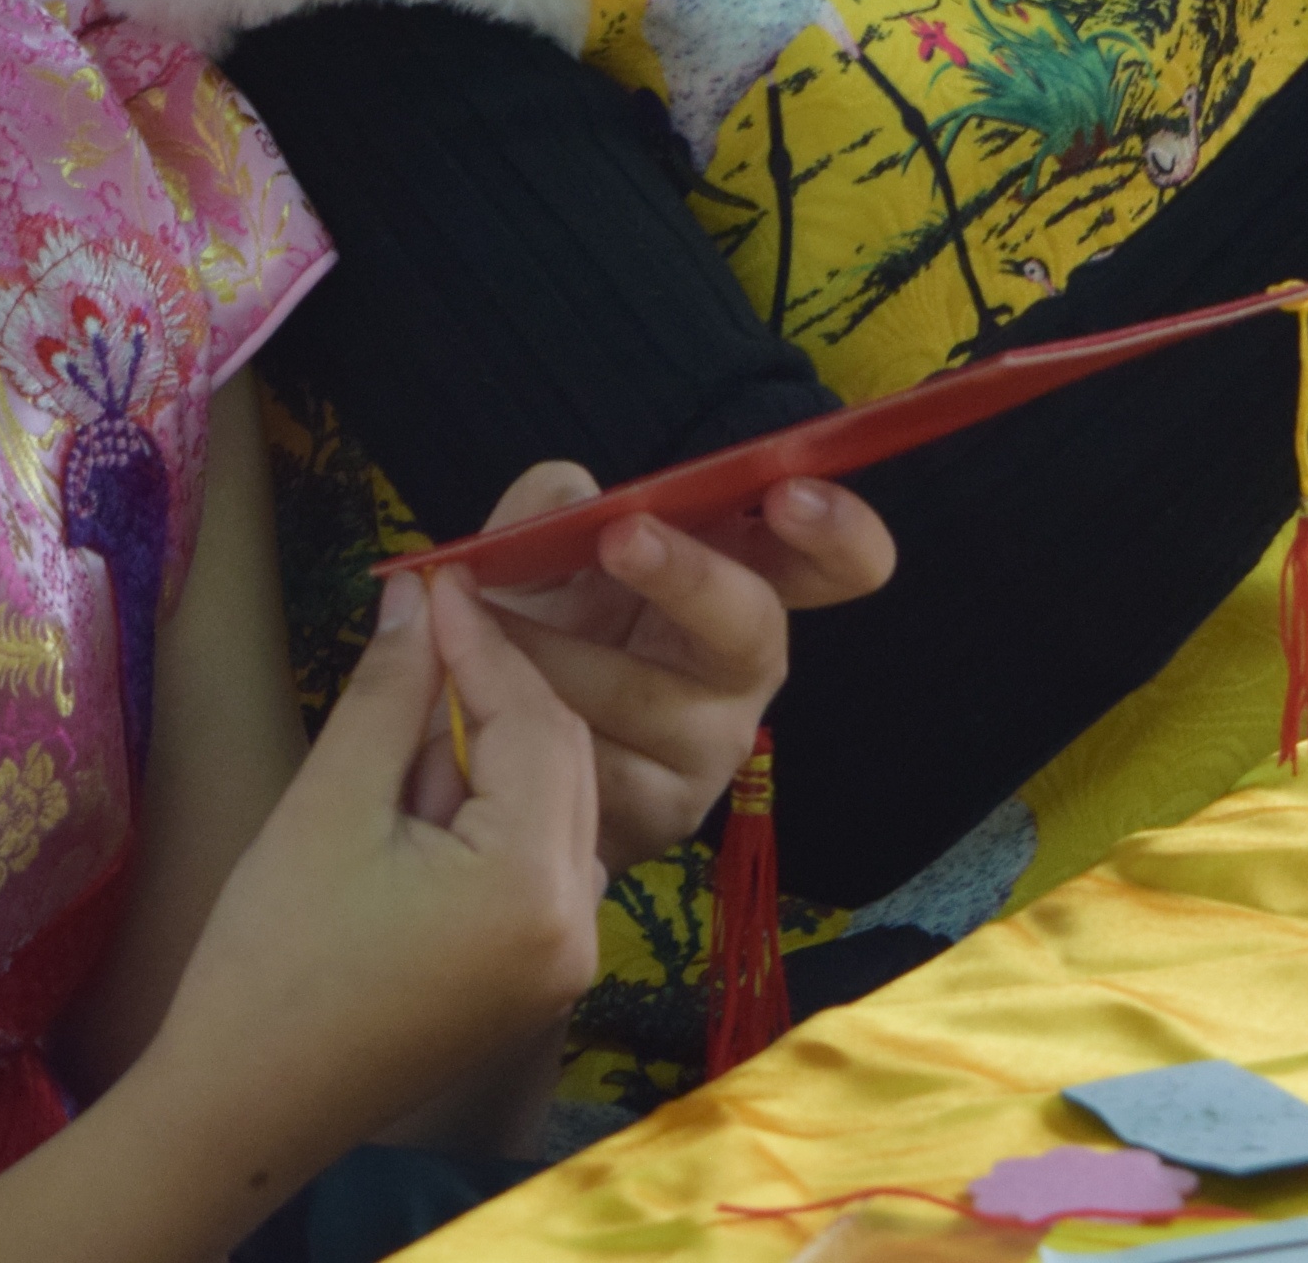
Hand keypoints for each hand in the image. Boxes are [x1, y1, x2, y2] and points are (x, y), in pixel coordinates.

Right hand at [141, 569, 598, 1165]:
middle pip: (560, 758)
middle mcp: (579, 925)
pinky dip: (488, 810)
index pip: (534, 719)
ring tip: (402, 720)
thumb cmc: (271, 959)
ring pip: (551, 803)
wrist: (244, 1106)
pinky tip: (417, 793)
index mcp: (535, 886)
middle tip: (422, 624)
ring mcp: (565, 960)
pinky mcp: (536, 976)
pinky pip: (536, 858)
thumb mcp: (329, 805)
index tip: (434, 578)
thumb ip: (390, 695)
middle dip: (492, 689)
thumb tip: (419, 595)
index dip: (482, 639)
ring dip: (488, 750)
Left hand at [417, 469, 895, 872]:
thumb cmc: (528, 624)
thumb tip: (577, 501)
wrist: (471, 735)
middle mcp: (741, 667)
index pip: (835, 562)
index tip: (789, 494)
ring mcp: (710, 748)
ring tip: (483, 620)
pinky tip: (484, 700)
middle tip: (621, 537)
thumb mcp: (532, 546)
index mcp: (737, 580)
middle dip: (690, 578)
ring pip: (650, 698)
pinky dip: (528, 722)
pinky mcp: (660, 813)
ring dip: (557, 653)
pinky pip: (598, 764)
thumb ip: (555, 506)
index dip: (836, 531)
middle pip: (756, 628)